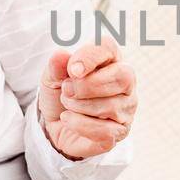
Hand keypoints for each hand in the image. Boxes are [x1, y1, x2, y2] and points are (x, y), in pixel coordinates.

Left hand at [39, 35, 135, 160]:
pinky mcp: (120, 132)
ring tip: (67, 104)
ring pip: (111, 106)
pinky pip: (106, 130)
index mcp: (110, 59)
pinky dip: (80, 125)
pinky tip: (69, 119)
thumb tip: (61, 56)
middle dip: (87, 86)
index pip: (108, 47)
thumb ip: (56, 67)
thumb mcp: (52, 78)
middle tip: (67, 90)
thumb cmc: (61, 94)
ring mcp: (127, 108)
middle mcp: (126, 82)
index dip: (90, 56)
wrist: (56, 125)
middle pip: (122, 76)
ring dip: (79, 106)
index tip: (72, 70)